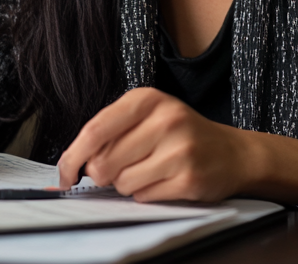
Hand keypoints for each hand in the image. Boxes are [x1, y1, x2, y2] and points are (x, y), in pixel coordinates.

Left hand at [57, 87, 250, 201]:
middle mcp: (165, 120)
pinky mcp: (188, 178)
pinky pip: (144, 197)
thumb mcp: (148, 117)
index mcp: (148, 99)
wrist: (232, 153)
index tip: (65, 174)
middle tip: (120, 168)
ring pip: (122, 182)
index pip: (94, 130)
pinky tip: (164, 181)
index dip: (72, 157)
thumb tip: (77, 163)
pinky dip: (147, 194)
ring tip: (150, 170)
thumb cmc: (181, 134)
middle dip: (103, 174)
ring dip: (128, 184)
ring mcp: (179, 150)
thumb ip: (112, 132)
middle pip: (104, 162)